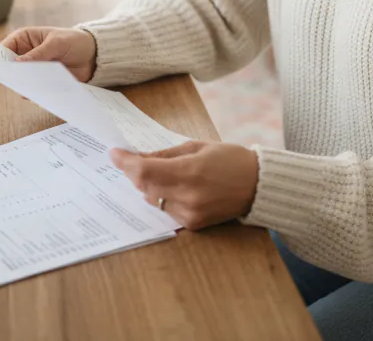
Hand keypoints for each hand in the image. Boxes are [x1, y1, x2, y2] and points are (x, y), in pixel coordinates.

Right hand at [1, 26, 96, 82]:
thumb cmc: (74, 41)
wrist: (93, 56)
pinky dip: (33, 91)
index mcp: (24, 38)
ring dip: (22, 83)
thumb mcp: (57, 43)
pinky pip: (33, 88)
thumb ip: (38, 53)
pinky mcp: (42, 81)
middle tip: (11, 80)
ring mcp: (33, 69)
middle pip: (10, 66)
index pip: (5, 47)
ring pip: (20, 78)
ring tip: (24, 88)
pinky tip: (35, 94)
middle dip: (10, 73)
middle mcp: (25, 54)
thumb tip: (17, 62)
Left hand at [110, 140, 259, 230]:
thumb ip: (165, 154)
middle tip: (128, 159)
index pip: (145, 170)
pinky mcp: (193, 224)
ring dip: (147, 186)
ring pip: (153, 200)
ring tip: (150, 172)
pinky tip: (169, 187)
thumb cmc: (230, 159)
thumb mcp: (197, 147)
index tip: (114, 153)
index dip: (125, 162)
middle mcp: (188, 196)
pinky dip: (162, 198)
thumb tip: (139, 157)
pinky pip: (166, 210)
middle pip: (144, 187)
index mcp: (189, 172)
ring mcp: (190, 213)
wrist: (258, 186)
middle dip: (134, 172)